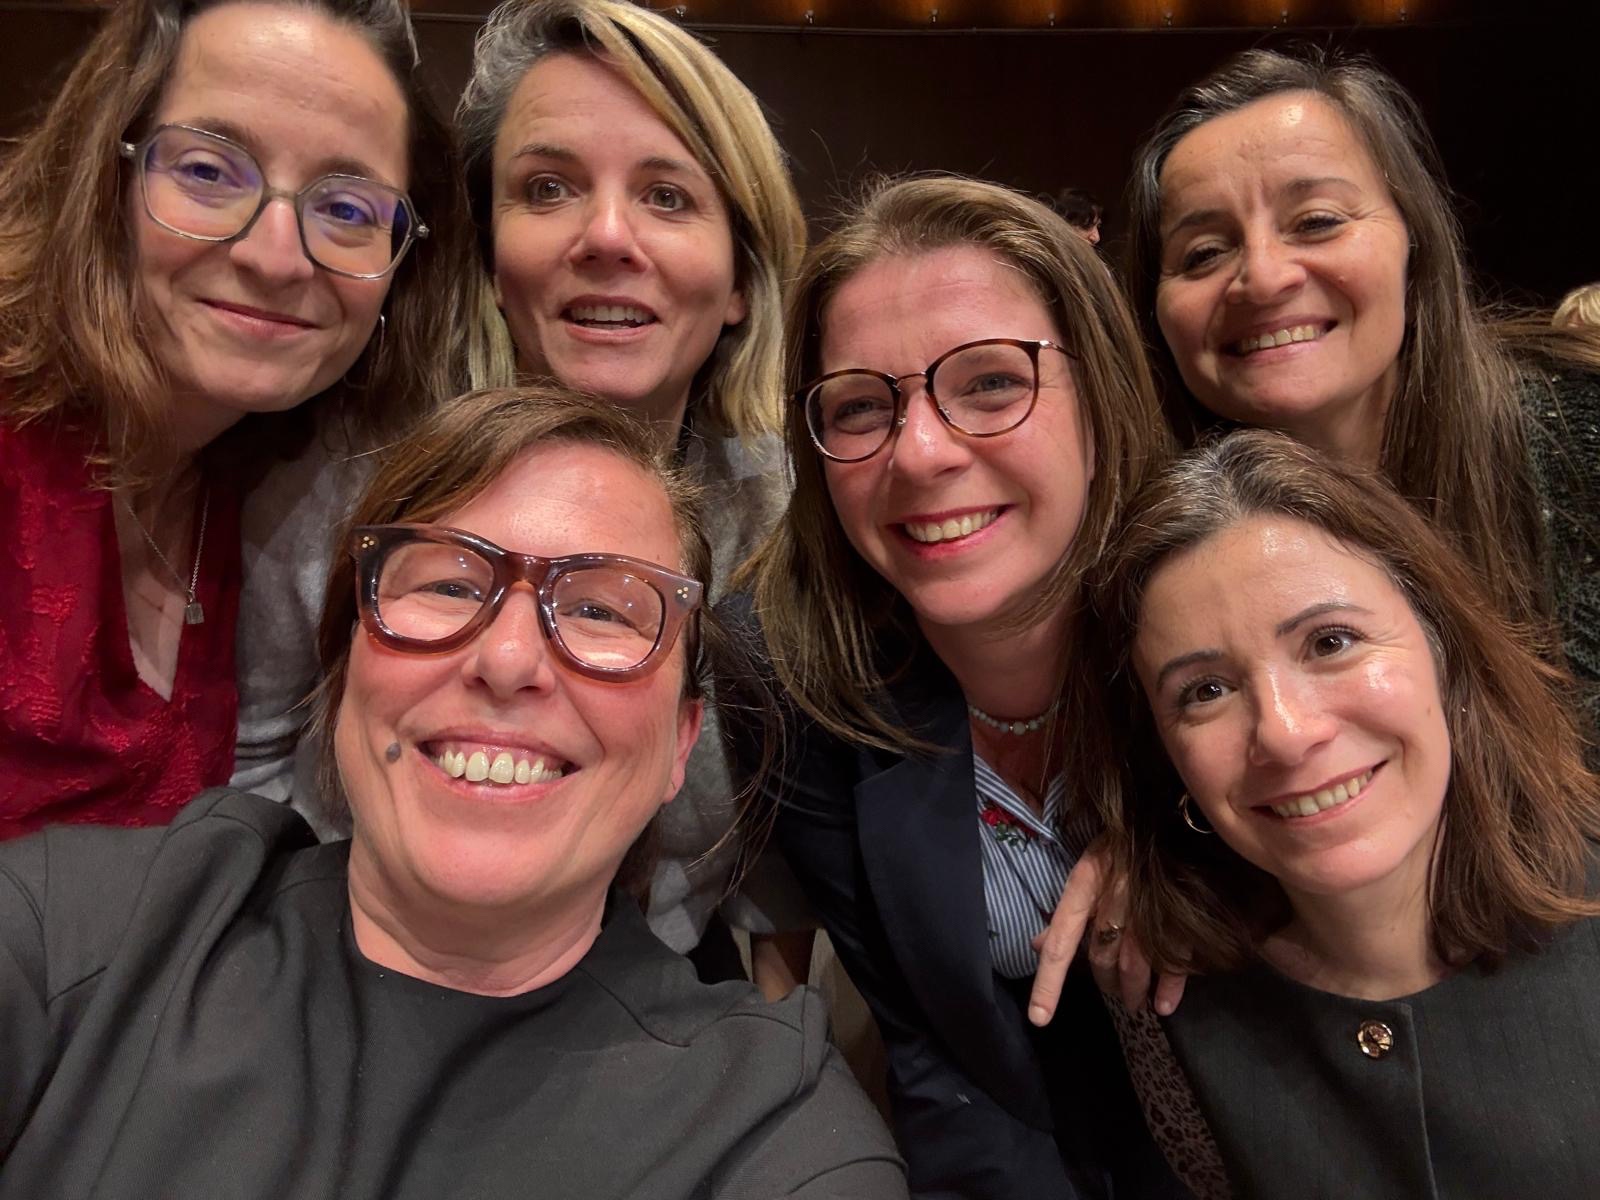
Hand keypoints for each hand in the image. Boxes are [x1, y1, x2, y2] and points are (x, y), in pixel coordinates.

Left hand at [1027, 837, 1186, 1024]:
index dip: (1048, 982)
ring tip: (1133, 1002)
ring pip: (1134, 966)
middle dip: (1104, 983)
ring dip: (1131, 991)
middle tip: (1112, 993)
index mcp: (1085, 884)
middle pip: (1101, 958)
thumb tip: (1037, 947)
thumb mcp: (1087, 870)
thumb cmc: (1122, 846)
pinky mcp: (1183, 917)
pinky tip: (1163, 1005)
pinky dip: (1169, 988)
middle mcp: (1114, 900)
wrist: (1171, 820)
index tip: (1039, 1018)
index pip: (1061, 941)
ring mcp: (1150, 910)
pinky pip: (1174, 961)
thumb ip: (1065, 913)